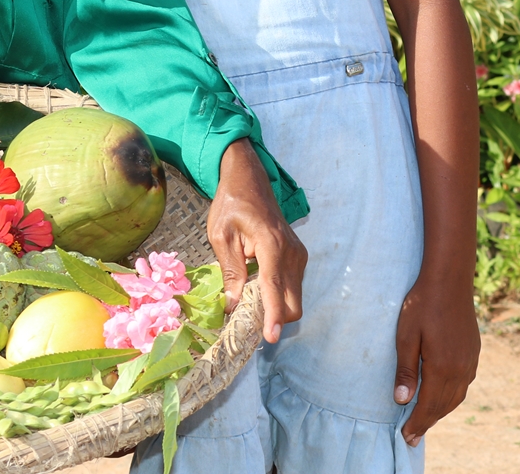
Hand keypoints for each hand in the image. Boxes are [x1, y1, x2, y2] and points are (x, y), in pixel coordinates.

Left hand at [206, 138, 306, 343]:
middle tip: (248, 323)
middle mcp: (292, 252)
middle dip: (275, 318)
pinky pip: (292, 285)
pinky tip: (256, 287)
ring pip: (294, 296)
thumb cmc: (231, 205)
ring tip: (247, 302)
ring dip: (275, 306)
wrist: (250, 181)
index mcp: (271, 244)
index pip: (274, 288)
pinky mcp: (298, 256)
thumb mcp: (221, 236)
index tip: (271, 338)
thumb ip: (230, 271)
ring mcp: (299, 254)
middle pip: (293, 302)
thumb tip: (233, 305)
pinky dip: (277, 294)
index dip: (273, 316)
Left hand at [393, 269, 478, 445]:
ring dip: (440, 411)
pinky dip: (451, 396)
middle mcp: (461, 370)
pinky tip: (441, 396)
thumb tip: (401, 401)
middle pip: (444, 405)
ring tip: (424, 420)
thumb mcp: (405, 337)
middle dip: (427, 422)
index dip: (417, 423)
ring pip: (456, 397)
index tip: (406, 438)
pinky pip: (463, 384)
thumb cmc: (421, 305)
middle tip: (412, 436)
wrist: (449, 281)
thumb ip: (405, 370)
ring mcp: (470, 361)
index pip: (428, 406)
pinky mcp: (473, 352)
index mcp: (443, 368)